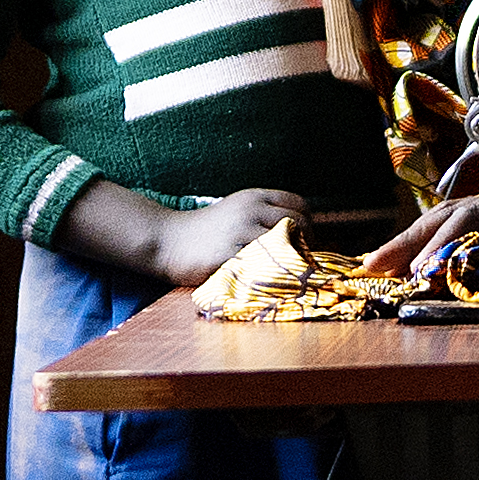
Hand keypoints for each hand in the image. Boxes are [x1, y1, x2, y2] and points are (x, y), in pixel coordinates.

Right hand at [144, 186, 306, 287]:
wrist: (168, 240)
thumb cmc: (206, 230)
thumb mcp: (237, 211)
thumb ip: (264, 215)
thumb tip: (299, 232)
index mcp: (255, 197)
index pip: (300, 205)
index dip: (310, 224)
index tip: (308, 242)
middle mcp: (251, 209)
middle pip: (299, 223)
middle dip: (308, 244)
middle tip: (304, 262)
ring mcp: (240, 231)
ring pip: (285, 245)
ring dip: (293, 262)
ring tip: (291, 275)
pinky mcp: (229, 253)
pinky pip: (261, 265)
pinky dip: (270, 275)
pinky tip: (270, 282)